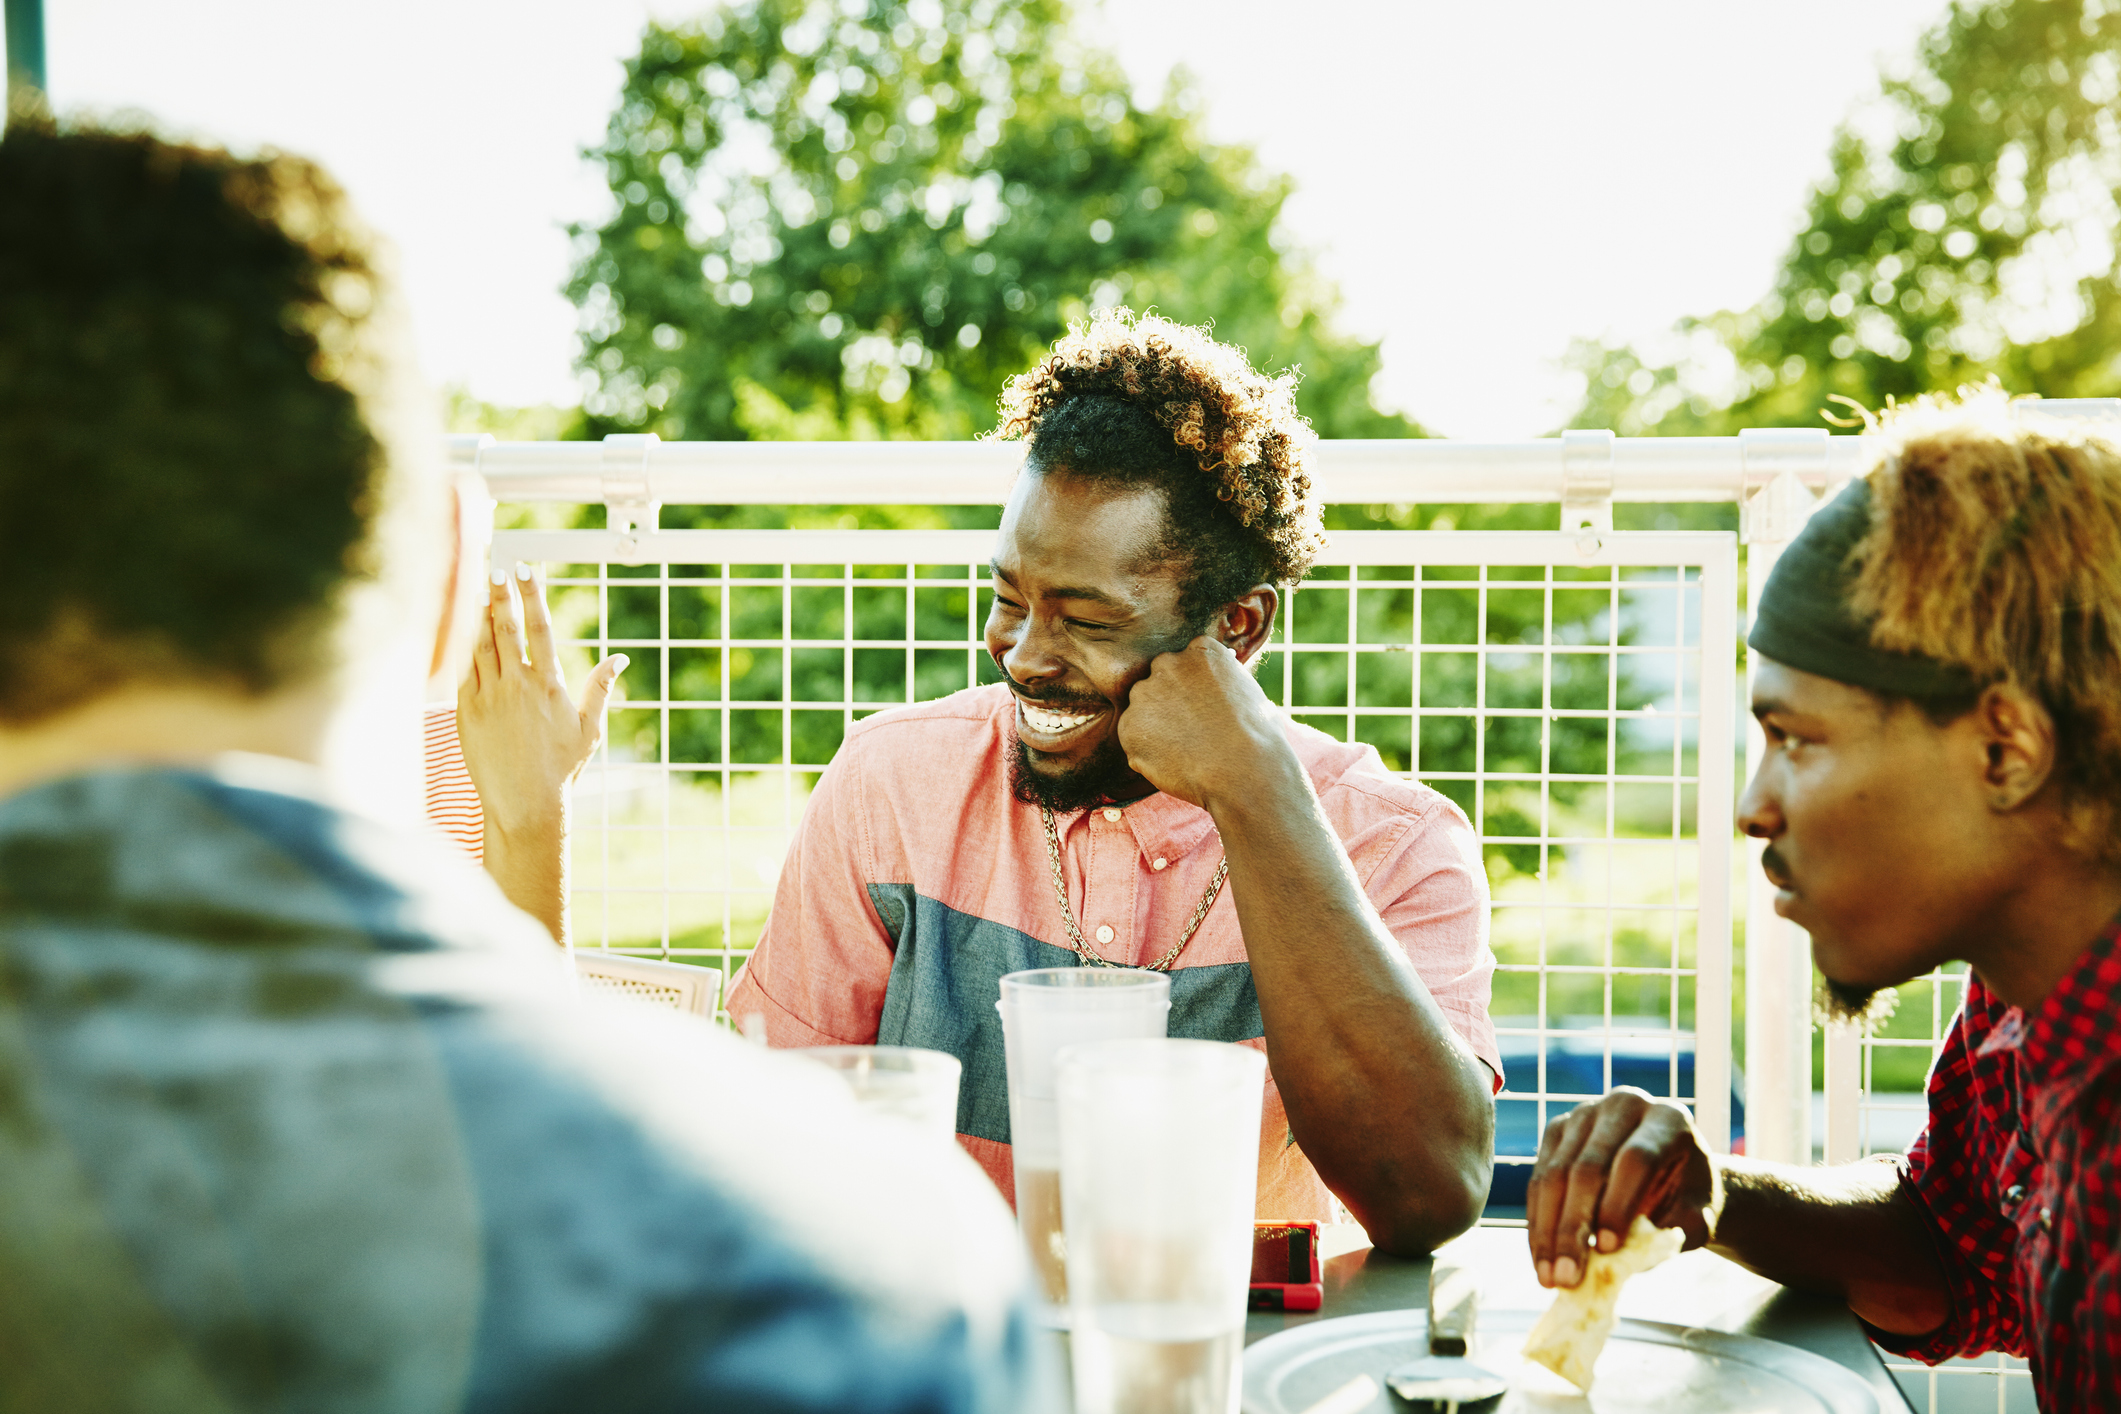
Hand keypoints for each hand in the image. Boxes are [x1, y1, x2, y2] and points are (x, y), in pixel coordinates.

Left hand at [456, 562, 626, 836]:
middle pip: (505, 626)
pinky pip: (460, 669)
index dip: (533, 594)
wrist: (524, 803)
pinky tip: (458, 627)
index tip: (526, 570)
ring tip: (475, 587)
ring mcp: (488, 697)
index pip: (540, 627)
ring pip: (478, 643)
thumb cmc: (561, 769)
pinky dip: (459, 645)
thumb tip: (620, 658)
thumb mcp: (589, 728)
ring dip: (476, 613)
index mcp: (548, 685)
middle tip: (496, 566)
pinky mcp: (465, 712)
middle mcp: (517, 686)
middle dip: (500, 592)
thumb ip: (601, 689)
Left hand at [1115, 637, 1301, 809]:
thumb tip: (1212, 688)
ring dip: (1155, 727)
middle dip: (1169, 704)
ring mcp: (1144, 694)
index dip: (1194, 690)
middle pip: (1159, 682)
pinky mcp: (1129, 727)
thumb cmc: (1256, 736)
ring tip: (1186, 750)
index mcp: (1200, 650)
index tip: (1205, 709)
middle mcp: (1168, 664)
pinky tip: (1175, 762)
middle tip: (1192, 733)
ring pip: (1142, 711)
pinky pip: (1134, 739)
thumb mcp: (1247, 691)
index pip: (1186, 663)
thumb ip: (1219, 681)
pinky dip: (1147, 752)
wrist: (1243, 771)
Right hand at [1525, 1087, 1721, 1288]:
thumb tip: (1617, 1262)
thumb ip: (1669, 1237)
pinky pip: (1538, 1180)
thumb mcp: (1694, 1220)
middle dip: (1573, 1228)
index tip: (1606, 1249)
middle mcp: (1623, 1106)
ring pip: (1554, 1174)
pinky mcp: (1556, 1130)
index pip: (1636, 1159)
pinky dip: (1538, 1223)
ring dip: (1548, 1231)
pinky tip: (1540, 1258)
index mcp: (1668, 1120)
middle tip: (1567, 1276)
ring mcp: (1583, 1114)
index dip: (1618, 1204)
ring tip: (1549, 1277)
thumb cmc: (1686, 1200)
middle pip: (1587, 1167)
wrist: (1674, 1175)